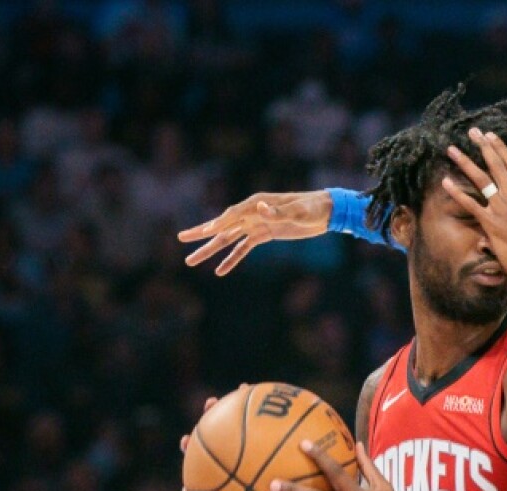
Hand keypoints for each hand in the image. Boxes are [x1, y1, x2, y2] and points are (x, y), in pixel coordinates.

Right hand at [178, 191, 332, 275]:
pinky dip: (232, 259)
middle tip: (181, 240)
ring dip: (211, 249)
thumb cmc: (312, 208)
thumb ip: (278, 211)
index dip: (219, 223)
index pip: (233, 214)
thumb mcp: (297, 211)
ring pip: (228, 238)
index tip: (204, 233)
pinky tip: (219, 271)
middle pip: (222, 225)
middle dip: (202, 234)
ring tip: (191, 260)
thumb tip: (260, 208)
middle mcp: (252, 212)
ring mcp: (256, 223)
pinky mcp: (264, 234)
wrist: (325, 212)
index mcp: (256, 203)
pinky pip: (243, 248)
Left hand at [442, 128, 506, 280]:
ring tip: (452, 150)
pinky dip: (457, 193)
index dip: (500, 148)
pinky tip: (445, 182)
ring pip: (481, 180)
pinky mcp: (491, 224)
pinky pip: (470, 205)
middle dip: (482, 146)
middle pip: (496, 166)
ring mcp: (501, 210)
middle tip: (471, 132)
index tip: (490, 136)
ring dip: (465, 163)